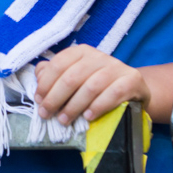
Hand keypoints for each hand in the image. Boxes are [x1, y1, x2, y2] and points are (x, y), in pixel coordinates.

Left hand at [33, 44, 151, 126]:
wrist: (133, 89)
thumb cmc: (98, 84)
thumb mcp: (76, 77)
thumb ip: (56, 74)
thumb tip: (39, 76)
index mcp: (81, 52)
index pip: (59, 64)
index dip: (46, 83)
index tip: (39, 100)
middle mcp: (98, 56)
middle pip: (72, 77)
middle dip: (55, 98)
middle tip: (47, 114)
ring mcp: (116, 67)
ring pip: (91, 86)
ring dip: (74, 106)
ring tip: (64, 120)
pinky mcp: (132, 80)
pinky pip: (113, 93)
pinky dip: (98, 106)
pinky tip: (88, 117)